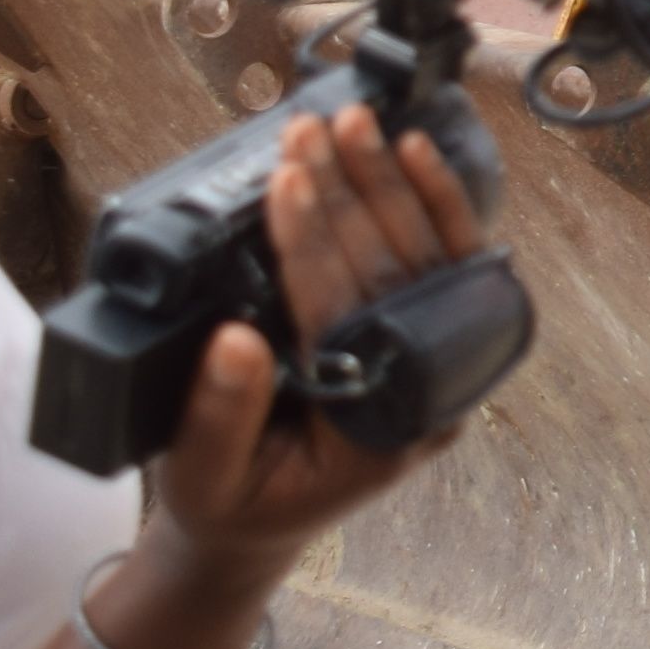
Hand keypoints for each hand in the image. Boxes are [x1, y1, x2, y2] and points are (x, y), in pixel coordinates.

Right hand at [107, 105, 477, 647]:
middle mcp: (424, 396)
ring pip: (427, 258)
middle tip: (313, 129)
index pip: (347, 318)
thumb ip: (220, 414)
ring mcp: (438, 366)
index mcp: (372, 432)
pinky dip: (432, 204)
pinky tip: (412, 152)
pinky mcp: (432, 339)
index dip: (313, 245)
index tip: (286, 180)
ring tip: (352, 122)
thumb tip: (234, 338)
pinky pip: (446, 263)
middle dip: (350, 195)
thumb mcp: (204, 477)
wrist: (260, 526)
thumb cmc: (229, 502)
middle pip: (392, 275)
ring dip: (387, 184)